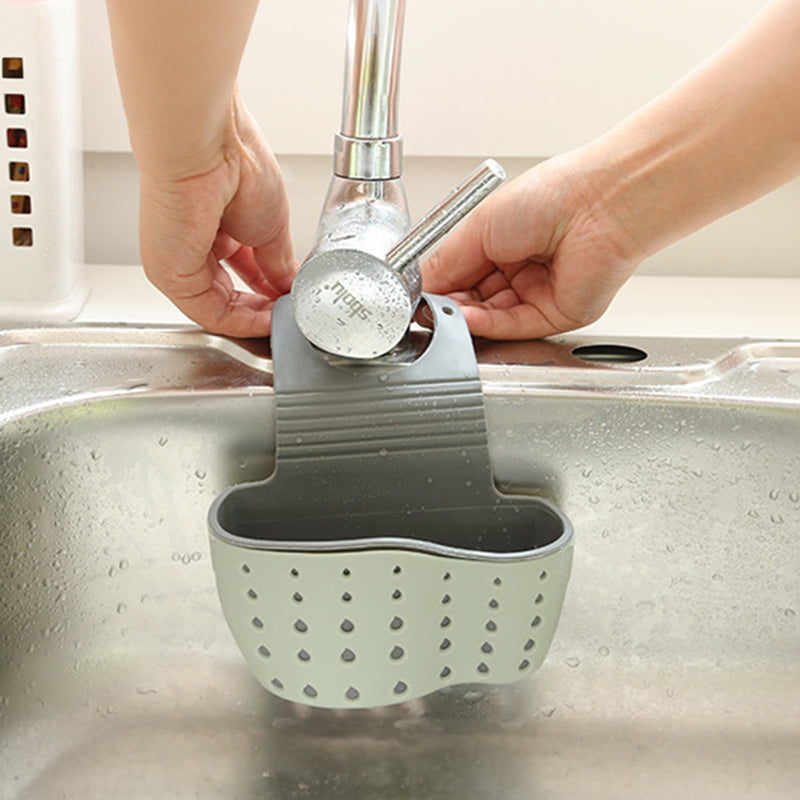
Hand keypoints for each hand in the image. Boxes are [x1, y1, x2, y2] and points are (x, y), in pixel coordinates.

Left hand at [138, 95, 297, 337]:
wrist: (208, 144)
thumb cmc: (234, 162)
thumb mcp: (271, 224)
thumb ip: (279, 262)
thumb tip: (289, 284)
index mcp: (213, 228)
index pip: (240, 276)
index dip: (268, 295)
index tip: (290, 303)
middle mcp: (191, 245)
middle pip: (227, 296)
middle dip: (261, 310)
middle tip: (287, 316)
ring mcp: (177, 260)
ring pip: (217, 307)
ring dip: (252, 318)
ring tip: (279, 318)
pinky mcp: (170, 274)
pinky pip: (208, 311)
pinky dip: (239, 320)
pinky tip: (264, 319)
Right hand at [421, 153, 640, 339]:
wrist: (598, 202)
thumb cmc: (552, 195)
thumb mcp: (478, 225)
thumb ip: (446, 261)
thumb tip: (420, 286)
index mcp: (501, 245)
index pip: (460, 278)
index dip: (438, 289)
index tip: (415, 297)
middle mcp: (519, 271)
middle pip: (473, 302)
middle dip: (448, 307)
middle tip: (424, 310)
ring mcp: (537, 295)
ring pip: (491, 320)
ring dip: (465, 320)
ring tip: (442, 314)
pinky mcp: (555, 314)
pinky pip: (514, 327)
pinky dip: (488, 327)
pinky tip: (467, 320)